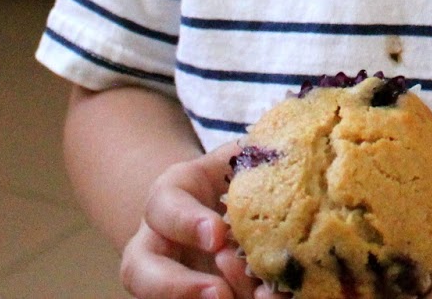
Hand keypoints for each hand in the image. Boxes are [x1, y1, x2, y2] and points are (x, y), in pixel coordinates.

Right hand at [119, 142, 269, 298]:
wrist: (217, 207)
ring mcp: (169, 280)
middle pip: (141, 273)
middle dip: (178, 287)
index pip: (163, 208)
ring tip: (255, 298)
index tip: (217, 233)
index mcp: (167, 200)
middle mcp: (157, 247)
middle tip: (219, 293)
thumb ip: (253, 154)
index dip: (187, 222)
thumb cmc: (230, 180)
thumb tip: (290, 148)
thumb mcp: (236, 159)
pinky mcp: (192, 294)